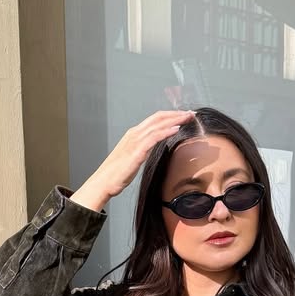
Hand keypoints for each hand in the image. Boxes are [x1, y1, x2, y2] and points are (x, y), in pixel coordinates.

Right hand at [70, 110, 194, 212]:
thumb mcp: (133, 158)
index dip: (170, 115)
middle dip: (176, 114)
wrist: (103, 182)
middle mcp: (134, 134)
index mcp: (134, 134)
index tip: (184, 116)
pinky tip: (177, 129)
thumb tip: (153, 149)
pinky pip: (154, 137)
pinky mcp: (136, 152)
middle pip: (158, 118)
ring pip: (158, 125)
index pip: (155, 120)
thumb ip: (143, 150)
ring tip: (188, 117)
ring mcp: (135, 141)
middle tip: (191, 113)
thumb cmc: (117, 173)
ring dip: (175, 119)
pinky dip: (166, 131)